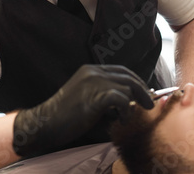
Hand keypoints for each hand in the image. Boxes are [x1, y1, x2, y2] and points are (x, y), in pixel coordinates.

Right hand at [12, 65, 152, 156]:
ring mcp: (94, 82)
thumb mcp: (87, 99)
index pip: (121, 70)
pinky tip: (121, 120)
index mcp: (91, 70)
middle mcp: (94, 72)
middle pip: (128, 77)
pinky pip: (122, 99)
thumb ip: (106, 96)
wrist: (44, 124)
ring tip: (126, 117)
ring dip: (132, 104)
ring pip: (126, 88)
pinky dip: (126, 111)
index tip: (144, 92)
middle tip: (149, 104)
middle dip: (142, 91)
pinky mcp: (95, 96)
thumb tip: (131, 102)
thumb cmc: (65, 116)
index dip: (136, 81)